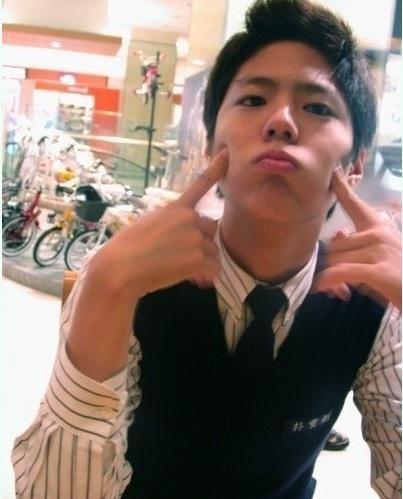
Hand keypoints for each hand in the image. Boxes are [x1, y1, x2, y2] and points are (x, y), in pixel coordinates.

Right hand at [88, 149, 228, 298]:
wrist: (121, 267)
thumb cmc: (126, 248)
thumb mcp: (147, 224)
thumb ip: (170, 223)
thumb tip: (184, 236)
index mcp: (176, 207)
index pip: (200, 184)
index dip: (216, 168)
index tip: (227, 154)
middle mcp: (189, 219)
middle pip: (210, 228)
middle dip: (202, 241)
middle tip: (183, 254)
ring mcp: (196, 238)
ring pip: (213, 249)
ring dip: (202, 259)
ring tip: (181, 268)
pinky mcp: (198, 259)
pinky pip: (214, 267)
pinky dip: (207, 275)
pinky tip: (194, 278)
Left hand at [312, 167, 401, 310]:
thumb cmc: (397, 277)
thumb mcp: (376, 256)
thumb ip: (355, 244)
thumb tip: (338, 234)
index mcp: (378, 225)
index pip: (353, 202)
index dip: (340, 185)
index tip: (331, 169)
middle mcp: (378, 233)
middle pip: (333, 243)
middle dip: (322, 262)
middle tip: (314, 276)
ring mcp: (380, 250)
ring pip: (334, 258)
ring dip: (322, 275)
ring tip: (318, 286)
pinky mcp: (379, 271)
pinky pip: (341, 272)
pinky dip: (327, 281)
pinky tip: (319, 287)